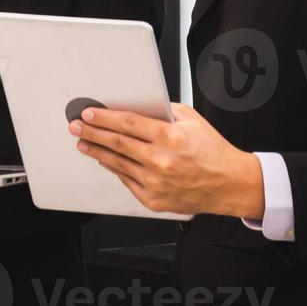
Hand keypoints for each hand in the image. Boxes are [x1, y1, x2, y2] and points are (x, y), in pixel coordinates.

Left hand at [69, 101, 263, 218]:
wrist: (230, 184)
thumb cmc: (213, 152)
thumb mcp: (192, 120)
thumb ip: (163, 112)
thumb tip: (136, 106)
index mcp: (170, 138)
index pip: (127, 124)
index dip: (104, 118)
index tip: (89, 113)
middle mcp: (161, 161)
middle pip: (116, 143)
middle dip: (92, 133)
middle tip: (76, 126)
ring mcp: (156, 182)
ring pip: (117, 163)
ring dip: (96, 151)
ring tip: (83, 143)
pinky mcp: (154, 199)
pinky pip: (127, 180)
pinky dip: (113, 168)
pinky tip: (104, 160)